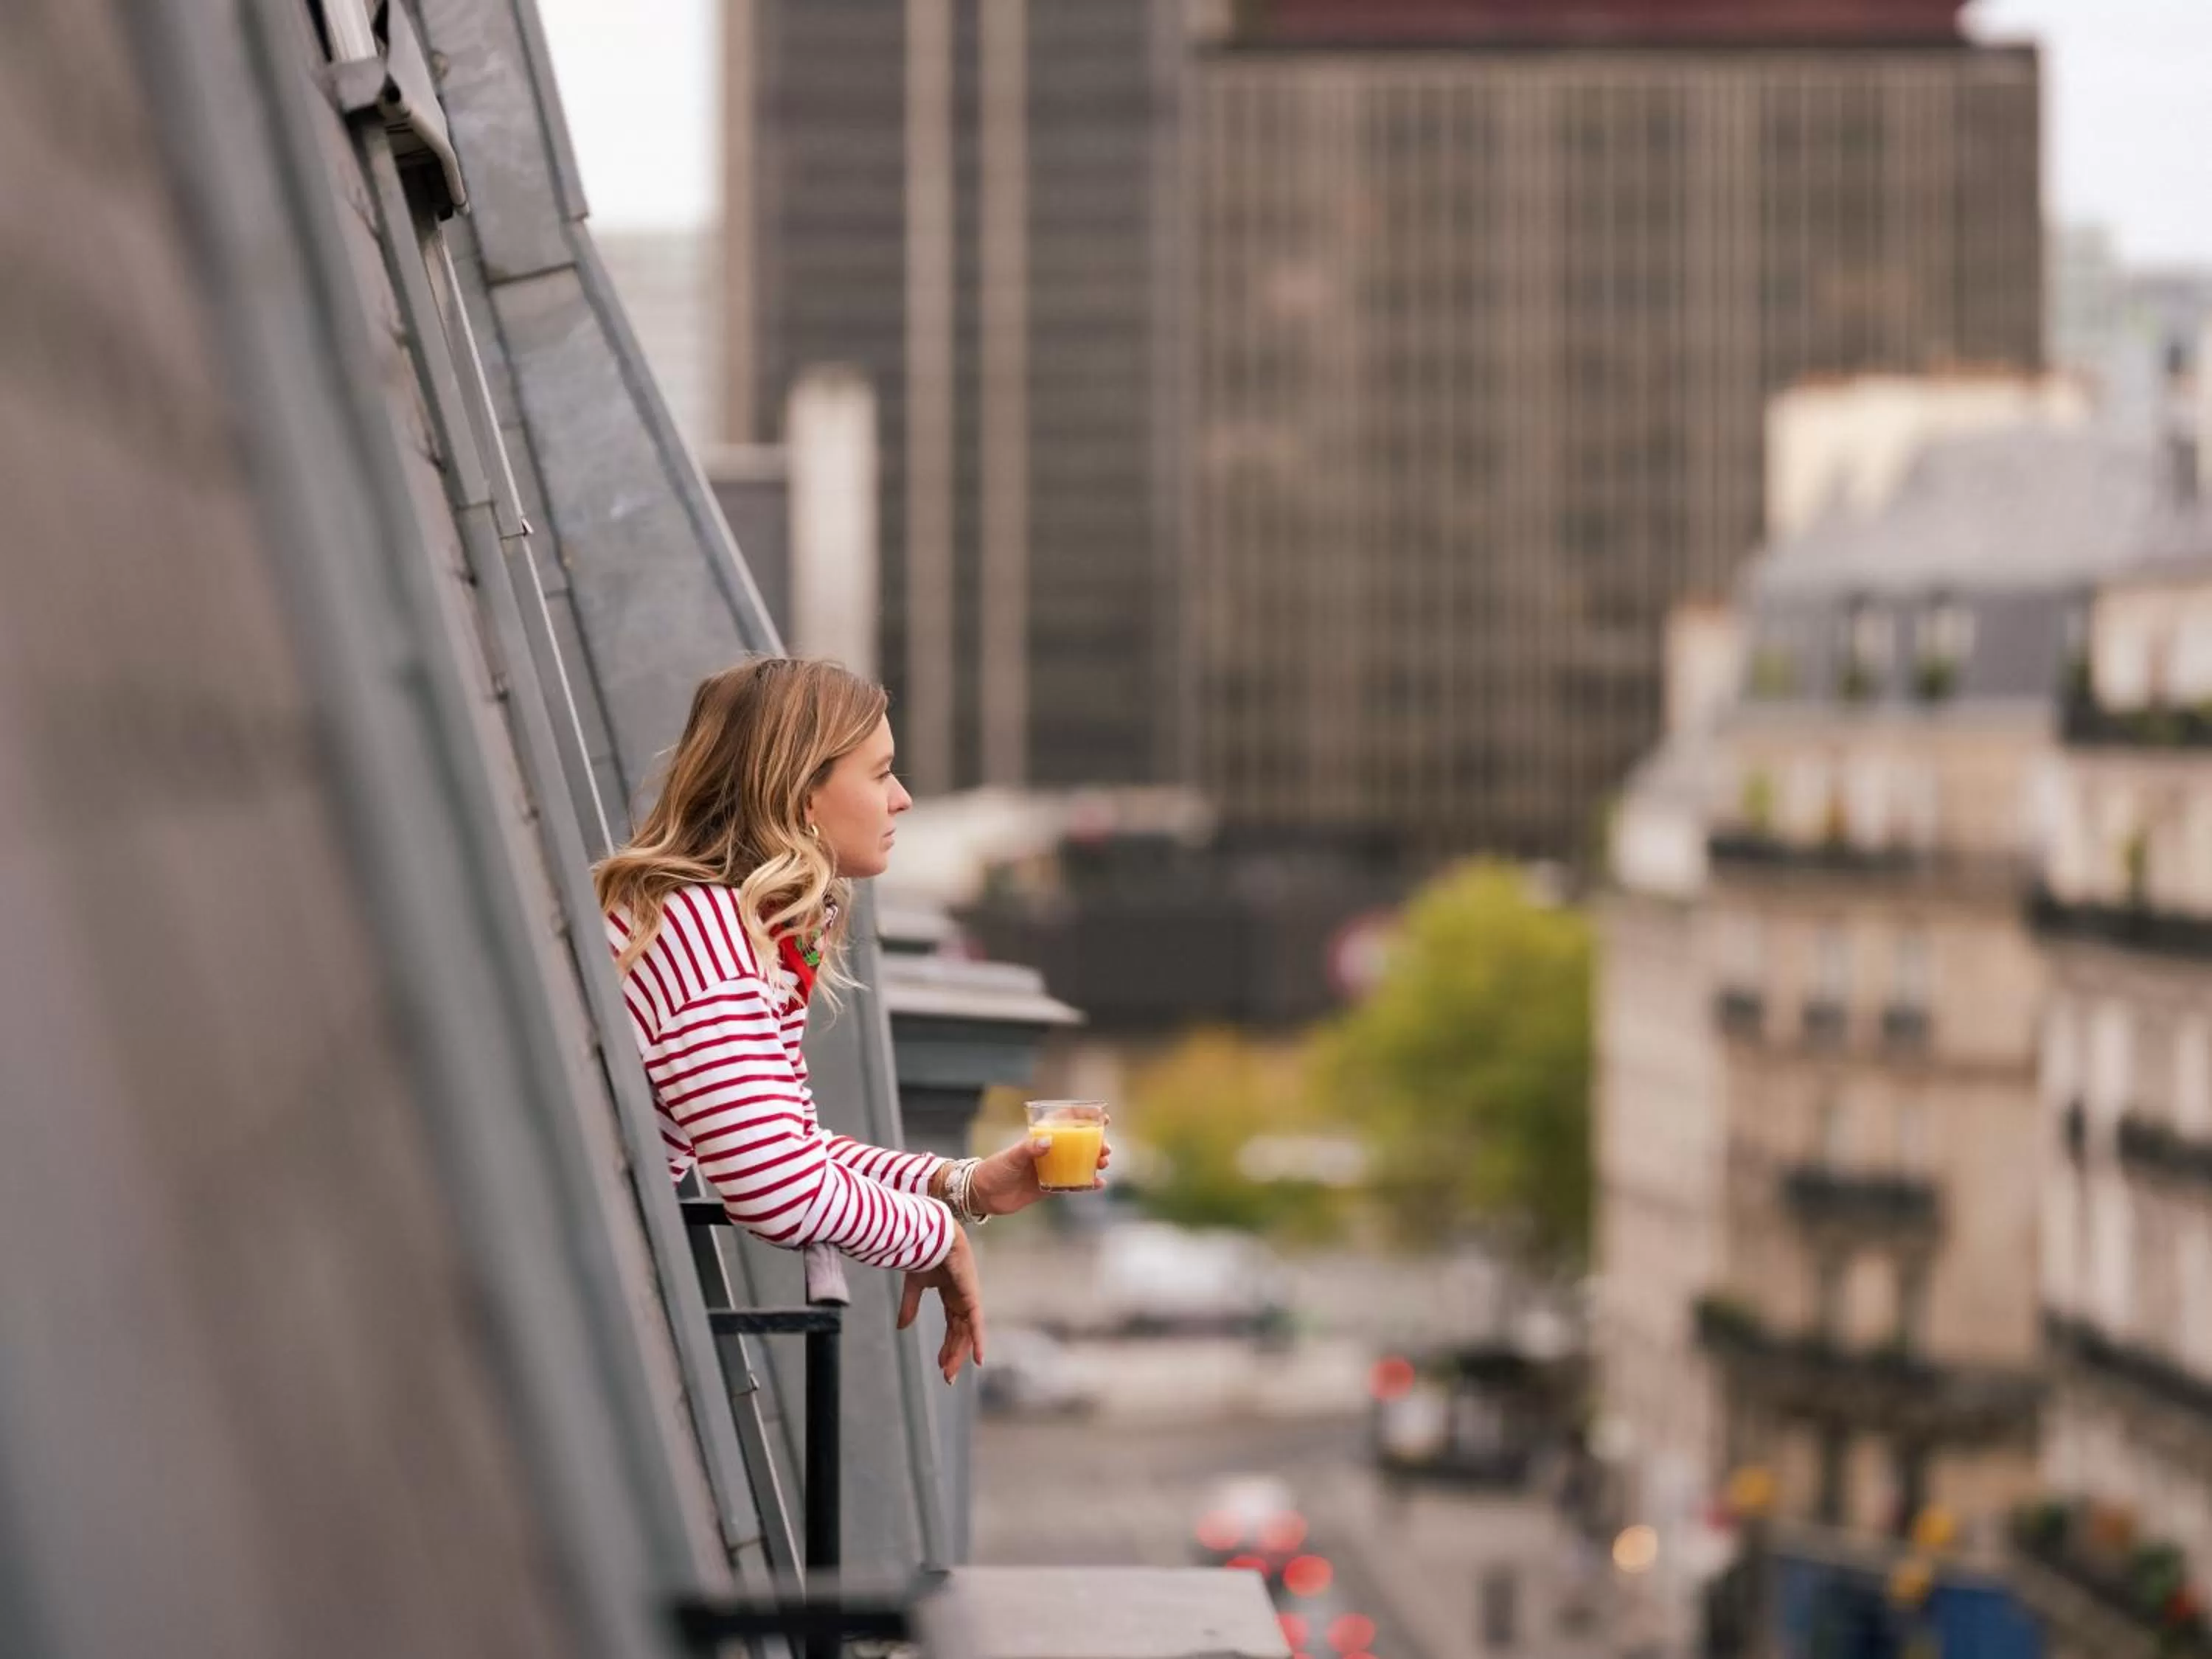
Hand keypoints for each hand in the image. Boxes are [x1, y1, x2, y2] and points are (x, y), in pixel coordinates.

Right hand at [897, 1226, 985, 1383]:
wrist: (931, 1234)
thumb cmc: (924, 1252)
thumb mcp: (914, 1286)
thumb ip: (910, 1307)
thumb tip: (902, 1328)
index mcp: (951, 1295)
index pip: (952, 1326)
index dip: (947, 1346)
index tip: (941, 1365)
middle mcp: (962, 1298)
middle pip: (960, 1333)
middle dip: (953, 1354)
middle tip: (947, 1376)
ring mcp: (968, 1297)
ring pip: (965, 1332)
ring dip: (959, 1353)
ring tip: (950, 1372)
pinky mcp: (970, 1295)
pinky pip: (975, 1322)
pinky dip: (977, 1340)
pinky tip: (977, 1359)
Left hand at [968, 1121, 1113, 1217]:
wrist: (983, 1194)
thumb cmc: (995, 1169)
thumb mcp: (1012, 1156)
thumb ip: (1029, 1149)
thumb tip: (1049, 1142)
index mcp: (1039, 1139)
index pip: (1065, 1124)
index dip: (1085, 1119)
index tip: (1103, 1118)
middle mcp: (1047, 1153)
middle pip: (1077, 1145)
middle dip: (1095, 1145)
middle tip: (1106, 1149)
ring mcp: (1049, 1169)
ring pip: (1077, 1164)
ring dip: (1093, 1163)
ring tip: (1103, 1165)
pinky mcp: (1048, 1187)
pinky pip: (1071, 1184)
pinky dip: (1085, 1183)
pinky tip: (1097, 1184)